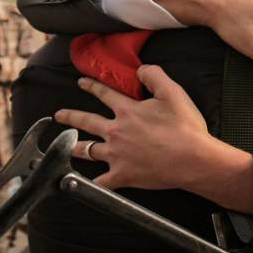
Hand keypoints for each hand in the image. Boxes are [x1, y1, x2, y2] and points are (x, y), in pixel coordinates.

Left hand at [55, 66, 252, 213]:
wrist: (193, 159)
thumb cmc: (185, 128)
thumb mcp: (173, 92)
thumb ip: (154, 75)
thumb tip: (140, 69)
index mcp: (127, 111)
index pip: (104, 94)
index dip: (91, 86)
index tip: (81, 82)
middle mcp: (116, 132)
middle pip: (86, 121)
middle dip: (70, 116)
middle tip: (59, 115)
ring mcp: (117, 155)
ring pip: (87, 150)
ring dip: (74, 146)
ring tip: (65, 145)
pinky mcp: (122, 176)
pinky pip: (101, 181)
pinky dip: (92, 181)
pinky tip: (84, 182)